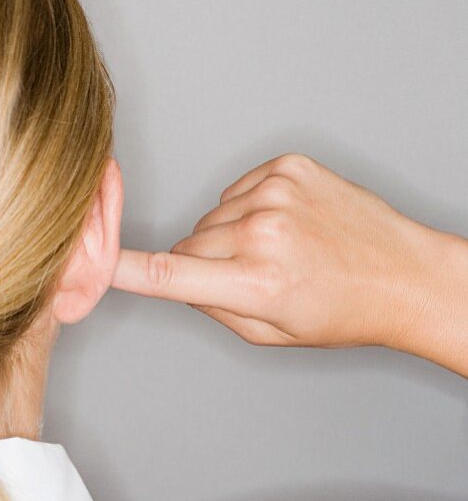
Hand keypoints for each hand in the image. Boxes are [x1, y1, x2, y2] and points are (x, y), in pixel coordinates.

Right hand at [112, 153, 449, 350]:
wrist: (408, 274)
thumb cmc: (345, 311)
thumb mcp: (271, 334)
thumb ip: (213, 308)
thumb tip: (174, 281)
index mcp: (257, 281)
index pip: (169, 273)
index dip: (123, 268)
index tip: (92, 262)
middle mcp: (263, 231)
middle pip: (189, 243)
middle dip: (207, 262)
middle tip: (253, 276)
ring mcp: (276, 192)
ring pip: (212, 217)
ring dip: (231, 234)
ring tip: (279, 249)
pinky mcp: (288, 167)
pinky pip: (237, 189)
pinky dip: (251, 206)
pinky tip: (286, 223)